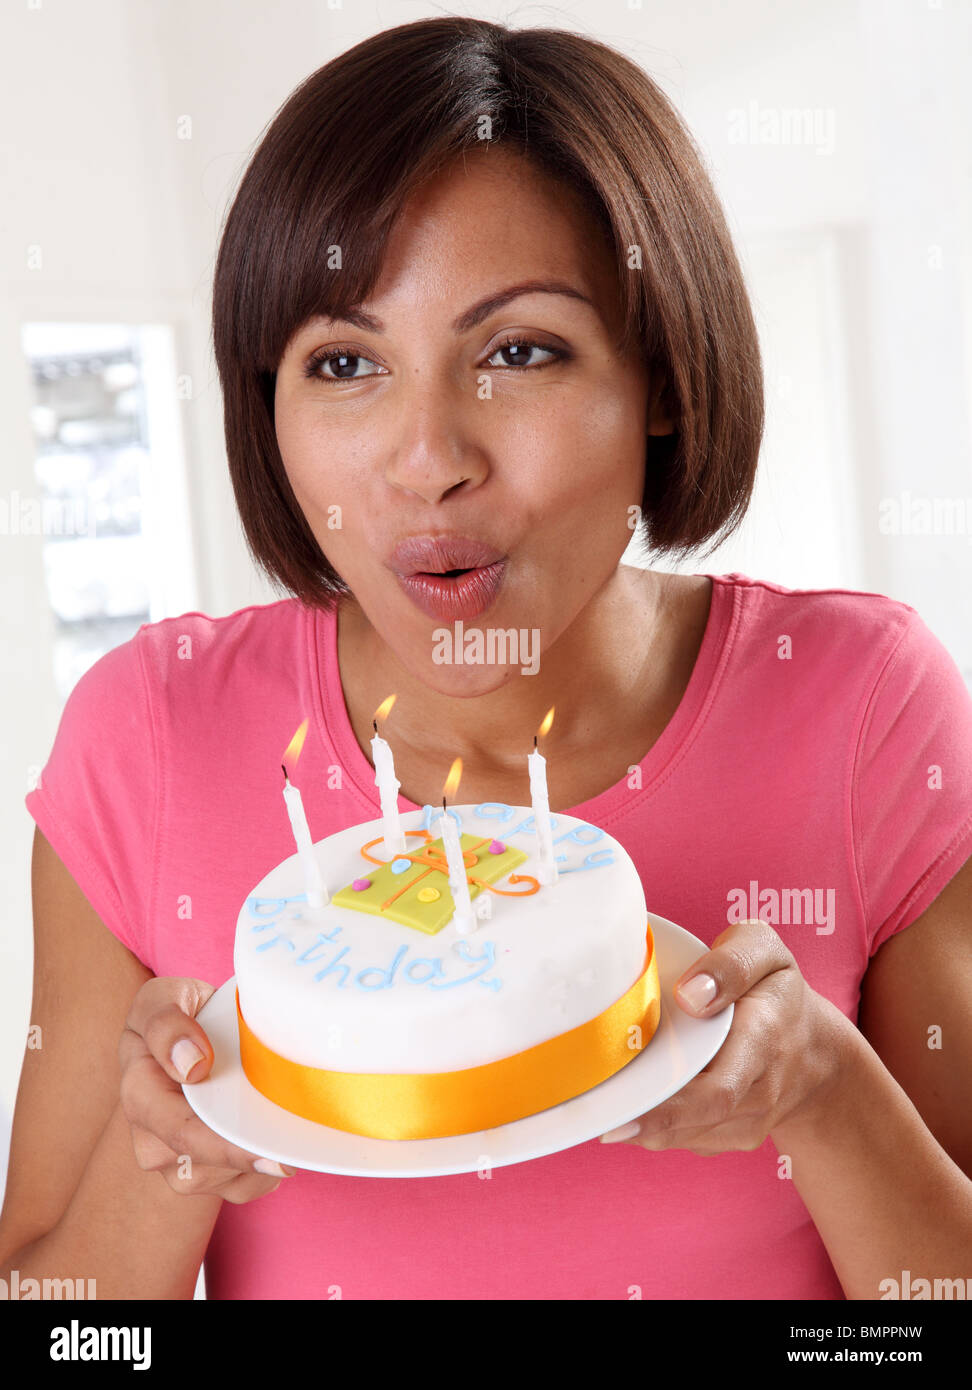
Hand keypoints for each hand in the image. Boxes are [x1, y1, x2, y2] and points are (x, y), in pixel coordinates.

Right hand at [119, 977, 296, 1201]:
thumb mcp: (163, 997)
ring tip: (284, 1123)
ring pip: (225, 1180)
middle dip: (251, 1158)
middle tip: (295, 1149)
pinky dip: (266, 1170)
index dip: (224, 1147)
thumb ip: (166, 1024)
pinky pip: (242, 1188)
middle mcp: (152, 1140)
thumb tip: (190, 1064)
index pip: (180, 1131)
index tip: (269, 1152)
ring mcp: (178, 1163)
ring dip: (259, 1159)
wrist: (191, 1030)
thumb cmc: (177, 1010)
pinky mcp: (206, 1174)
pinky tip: (277, 1138)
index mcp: (139, 1095)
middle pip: (205, 1165)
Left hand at [600, 919, 851, 1153]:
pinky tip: (622, 1102)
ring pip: (682, 1136)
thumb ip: (731, 963)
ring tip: (595, 1107)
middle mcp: (759, 1091)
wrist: (814, 1050)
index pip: (720, 1088)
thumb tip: (690, 996)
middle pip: (695, 1121)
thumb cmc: (774, 989)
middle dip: (640, 1123)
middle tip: (591, 1120)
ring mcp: (746, 1122)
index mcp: (764, 1039)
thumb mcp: (764, 952)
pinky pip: (682, 1139)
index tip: (622, 1116)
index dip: (670, 1109)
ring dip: (638, 1125)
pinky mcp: (727, 1136)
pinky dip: (647, 1127)